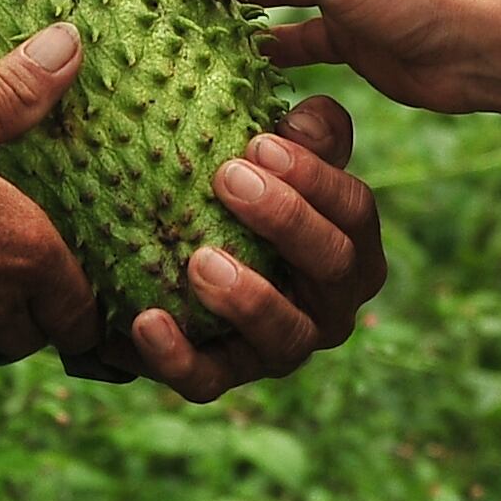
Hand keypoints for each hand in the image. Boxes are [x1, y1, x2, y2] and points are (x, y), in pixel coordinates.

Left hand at [80, 93, 389, 402]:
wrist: (175, 265)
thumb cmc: (240, 198)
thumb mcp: (274, 160)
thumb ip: (303, 134)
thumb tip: (302, 120)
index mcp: (351, 246)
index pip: (355, 211)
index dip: (315, 176)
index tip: (260, 143)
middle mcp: (331, 304)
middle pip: (332, 267)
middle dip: (286, 221)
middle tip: (228, 178)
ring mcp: (282, 347)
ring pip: (284, 335)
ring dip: (247, 298)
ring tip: (200, 260)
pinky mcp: (226, 376)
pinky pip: (209, 379)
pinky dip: (178, 356)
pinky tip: (145, 320)